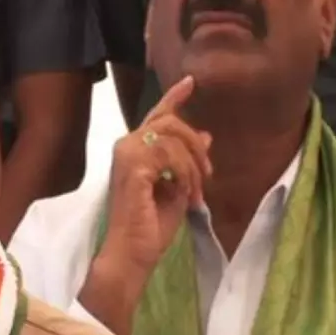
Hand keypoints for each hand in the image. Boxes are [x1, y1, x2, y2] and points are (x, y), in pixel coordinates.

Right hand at [79, 76, 211, 334]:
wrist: (133, 252)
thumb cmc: (151, 227)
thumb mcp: (180, 189)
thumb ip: (189, 162)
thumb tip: (206, 136)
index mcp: (137, 150)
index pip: (158, 116)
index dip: (175, 97)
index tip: (192, 82)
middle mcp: (127, 145)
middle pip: (172, 122)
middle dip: (196, 146)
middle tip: (208, 174)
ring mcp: (127, 153)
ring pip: (174, 137)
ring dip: (193, 166)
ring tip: (196, 194)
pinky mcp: (133, 166)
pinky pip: (171, 154)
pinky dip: (185, 174)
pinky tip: (186, 194)